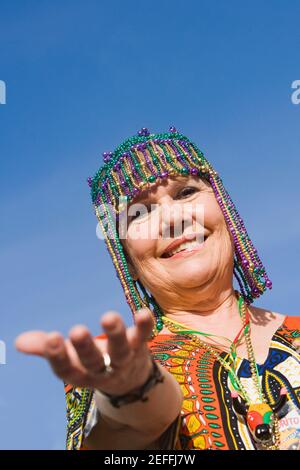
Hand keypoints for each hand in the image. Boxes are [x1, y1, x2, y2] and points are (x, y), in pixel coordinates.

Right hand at [15, 308, 154, 395]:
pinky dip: (145, 326)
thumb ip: (47, 348)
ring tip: (108, 317)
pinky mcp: (141, 347)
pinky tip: (143, 312)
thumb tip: (19, 342)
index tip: (51, 338)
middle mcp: (103, 370)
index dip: (58, 356)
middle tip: (76, 331)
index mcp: (81, 374)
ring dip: (116, 334)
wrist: (131, 381)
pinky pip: (144, 337)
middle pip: (94, 361)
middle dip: (85, 347)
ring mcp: (124, 360)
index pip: (67, 370)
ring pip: (121, 350)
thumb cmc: (92, 363)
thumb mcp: (70, 359)